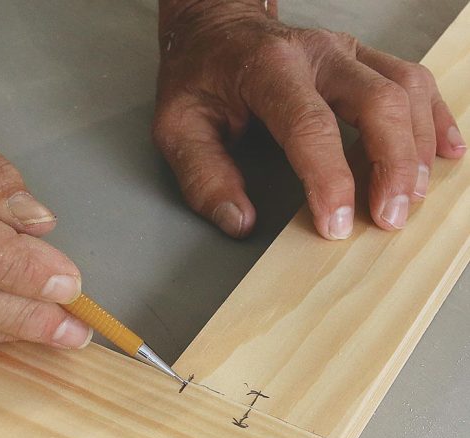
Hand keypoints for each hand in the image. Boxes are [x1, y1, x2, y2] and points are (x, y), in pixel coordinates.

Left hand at [153, 1, 465, 239]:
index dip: (330, 179)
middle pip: (379, 101)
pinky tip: (444, 154)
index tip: (337, 225)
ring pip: (406, 90)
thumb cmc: (197, 79)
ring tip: (413, 199)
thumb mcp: (177, 128)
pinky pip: (413, 82)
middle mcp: (318, 54)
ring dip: (417, 148)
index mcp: (269, 70)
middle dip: (393, 165)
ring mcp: (347, 52)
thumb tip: (240, 221)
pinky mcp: (363, 59)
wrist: (215, 29)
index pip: (310, 126)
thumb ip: (204, 176)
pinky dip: (434, 120)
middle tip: (391, 219)